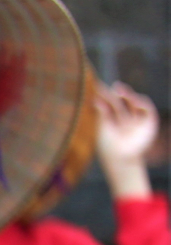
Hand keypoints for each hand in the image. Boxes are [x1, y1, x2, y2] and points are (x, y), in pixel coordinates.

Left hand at [95, 82, 158, 200]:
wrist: (121, 158)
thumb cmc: (108, 147)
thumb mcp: (103, 128)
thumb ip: (102, 114)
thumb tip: (96, 99)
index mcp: (113, 122)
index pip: (109, 105)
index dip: (104, 96)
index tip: (97, 86)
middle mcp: (125, 120)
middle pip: (120, 102)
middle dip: (115, 94)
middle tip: (110, 86)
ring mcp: (136, 121)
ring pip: (133, 103)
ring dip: (127, 95)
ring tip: (119, 90)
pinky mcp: (148, 123)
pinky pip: (147, 109)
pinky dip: (142, 103)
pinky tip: (134, 100)